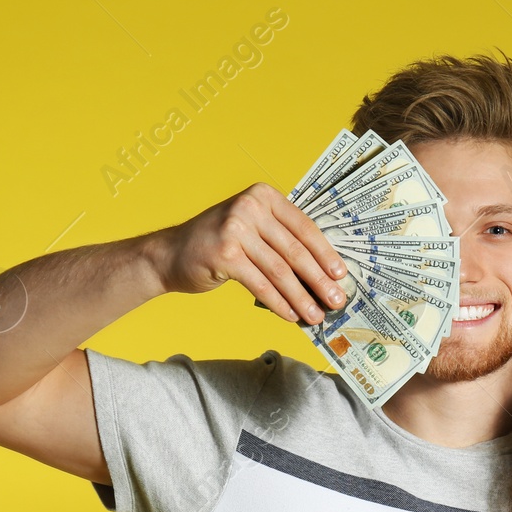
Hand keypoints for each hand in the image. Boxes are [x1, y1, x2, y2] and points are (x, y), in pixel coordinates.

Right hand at [145, 182, 347, 322]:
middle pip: (296, 251)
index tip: (341, 275)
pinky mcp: (225, 254)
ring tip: (316, 316)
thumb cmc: (218, 244)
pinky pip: (261, 285)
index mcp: (264, 195)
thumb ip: (282, 240)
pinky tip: (291, 316)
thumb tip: (322, 273)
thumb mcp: (251, 229)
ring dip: (302, 297)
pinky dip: (279, 303)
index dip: (326, 254)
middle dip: (319, 280)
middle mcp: (250, 207)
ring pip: (280, 271)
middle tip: (336, 301)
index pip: (304, 227)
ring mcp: (235, 229)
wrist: (170, 254)